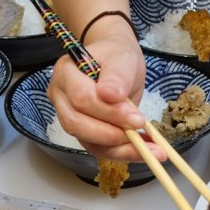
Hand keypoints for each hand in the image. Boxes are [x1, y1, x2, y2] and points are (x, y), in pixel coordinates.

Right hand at [46, 35, 156, 160]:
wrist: (116, 61)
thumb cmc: (117, 57)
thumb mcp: (123, 59)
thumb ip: (117, 76)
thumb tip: (110, 96)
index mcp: (66, 73)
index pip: (81, 98)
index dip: (109, 112)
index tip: (137, 118)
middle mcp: (60, 96)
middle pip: (76, 123)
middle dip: (111, 133)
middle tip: (140, 131)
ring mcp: (68, 116)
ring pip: (86, 141)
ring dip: (119, 148)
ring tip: (149, 149)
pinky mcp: (82, 132)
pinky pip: (97, 148)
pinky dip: (121, 153)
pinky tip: (144, 150)